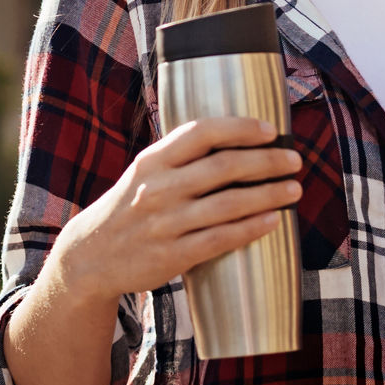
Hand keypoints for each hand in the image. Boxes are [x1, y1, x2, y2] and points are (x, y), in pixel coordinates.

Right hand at [46, 117, 302, 307]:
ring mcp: (166, 223)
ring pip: (229, 204)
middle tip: (294, 161)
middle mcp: (159, 188)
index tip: (270, 130)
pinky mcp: (172, 255)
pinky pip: (221, 239)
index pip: (201, 133)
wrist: (90, 256)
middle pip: (224, 166)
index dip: (240, 128)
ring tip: (293, 189)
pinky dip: (251, 228)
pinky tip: (272, 221)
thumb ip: (180, 157)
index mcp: (152, 161)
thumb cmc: (128, 207)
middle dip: (267, 161)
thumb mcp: (144, 172)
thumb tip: (235, 139)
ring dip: (268, 195)